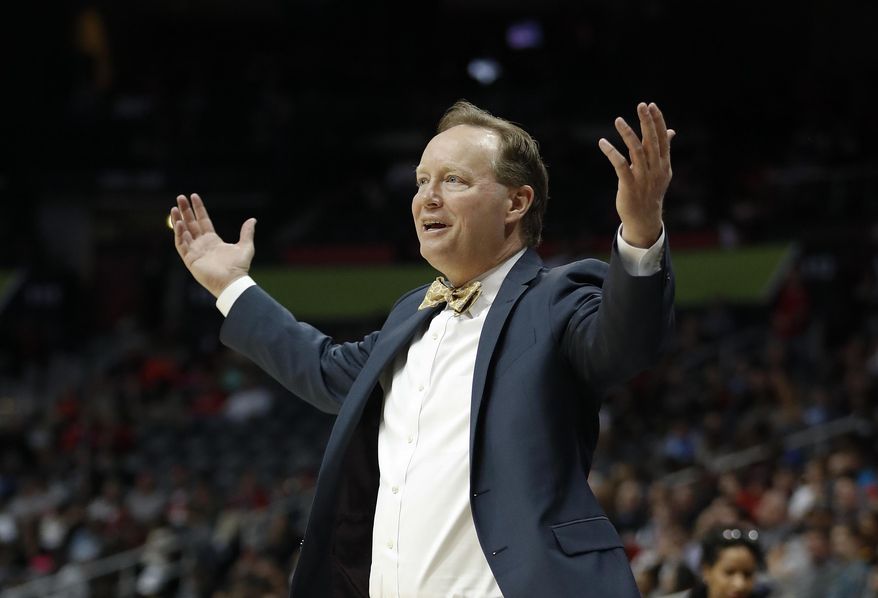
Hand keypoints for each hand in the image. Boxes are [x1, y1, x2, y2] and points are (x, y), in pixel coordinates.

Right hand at [170, 193, 256, 297]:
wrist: (232, 281)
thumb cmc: (239, 267)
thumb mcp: (245, 246)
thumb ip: (247, 233)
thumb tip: (253, 220)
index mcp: (213, 240)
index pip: (203, 221)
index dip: (198, 209)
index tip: (193, 196)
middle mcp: (202, 244)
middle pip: (191, 224)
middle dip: (185, 211)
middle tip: (180, 197)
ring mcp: (194, 251)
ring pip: (183, 232)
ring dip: (178, 220)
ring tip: (174, 208)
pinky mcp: (190, 259)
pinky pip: (181, 244)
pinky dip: (179, 234)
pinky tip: (179, 223)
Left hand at [599, 102, 673, 247]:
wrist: (644, 217)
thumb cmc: (651, 190)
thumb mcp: (661, 170)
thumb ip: (663, 149)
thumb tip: (671, 131)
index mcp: (664, 163)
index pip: (662, 138)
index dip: (657, 122)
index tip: (651, 105)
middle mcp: (655, 169)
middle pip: (652, 141)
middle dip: (647, 122)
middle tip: (641, 105)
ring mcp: (643, 177)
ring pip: (637, 151)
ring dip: (628, 134)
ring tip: (618, 120)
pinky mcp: (629, 185)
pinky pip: (620, 165)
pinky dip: (611, 152)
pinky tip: (602, 142)